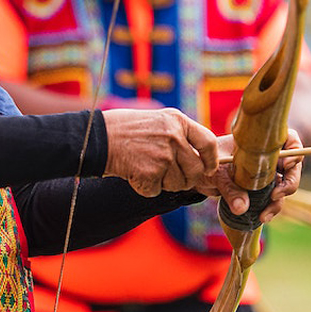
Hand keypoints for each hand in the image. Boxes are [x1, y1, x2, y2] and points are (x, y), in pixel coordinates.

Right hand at [102, 107, 220, 195]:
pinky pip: (157, 191)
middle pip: (195, 170)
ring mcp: (163, 156)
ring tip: (145, 166)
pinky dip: (145, 187)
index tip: (208, 169)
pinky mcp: (150, 174)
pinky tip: (134, 172)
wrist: (99, 137)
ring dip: (163, 183)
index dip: (211, 161)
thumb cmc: (127, 129)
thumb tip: (201, 159)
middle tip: (168, 174)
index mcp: (178, 121)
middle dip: (186, 179)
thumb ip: (181, 135)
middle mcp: (174, 137)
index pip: (208, 143)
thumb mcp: (159, 121)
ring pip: (178, 184)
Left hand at [196, 129, 304, 223]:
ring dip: (279, 201)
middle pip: (293, 167)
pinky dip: (270, 209)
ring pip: (284, 186)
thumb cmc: (208, 161)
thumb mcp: (217, 172)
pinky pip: (273, 200)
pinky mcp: (261, 190)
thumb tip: (242, 208)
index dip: (295, 150)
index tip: (287, 163)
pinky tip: (261, 217)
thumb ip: (230, 188)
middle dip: (290, 182)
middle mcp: (268, 157)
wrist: (199, 174)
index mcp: (261, 142)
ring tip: (264, 213)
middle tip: (277, 193)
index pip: (290, 139)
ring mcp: (266, 174)